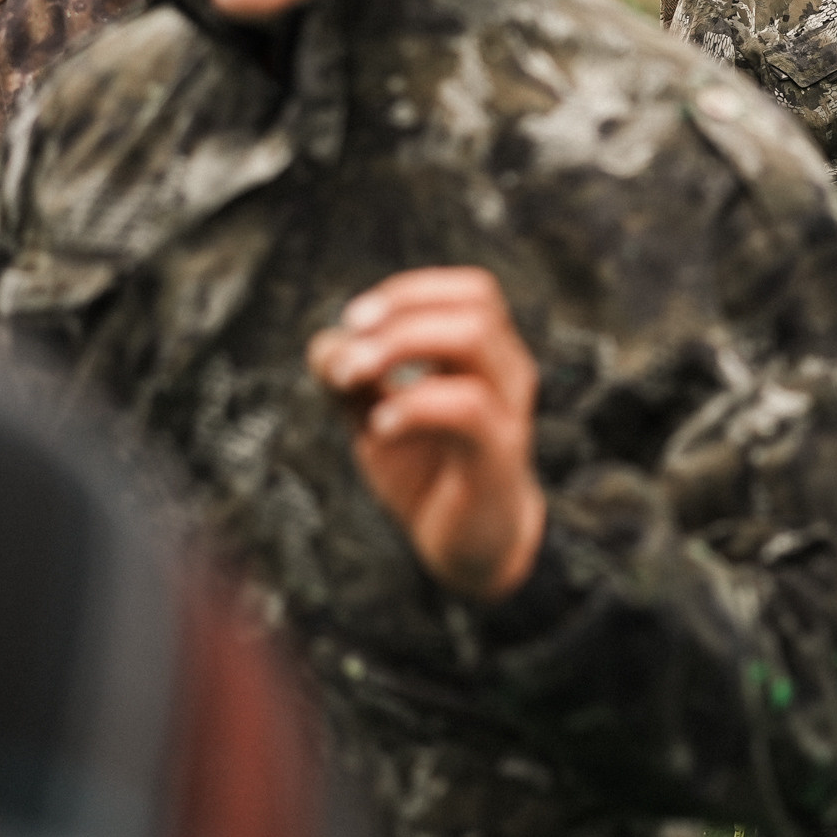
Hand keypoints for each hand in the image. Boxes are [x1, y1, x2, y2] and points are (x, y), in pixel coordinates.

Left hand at [306, 267, 546, 602]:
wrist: (474, 547)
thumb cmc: (431, 473)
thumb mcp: (378, 417)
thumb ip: (351, 380)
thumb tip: (327, 342)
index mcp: (487, 356)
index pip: (471, 289)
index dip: (409, 291)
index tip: (353, 321)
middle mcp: (508, 372)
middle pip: (476, 300)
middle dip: (400, 312)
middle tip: (351, 354)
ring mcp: (509, 411)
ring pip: (473, 338)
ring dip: (400, 344)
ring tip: (354, 378)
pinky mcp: (499, 455)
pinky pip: (467, 407)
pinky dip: (412, 404)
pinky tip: (378, 427)